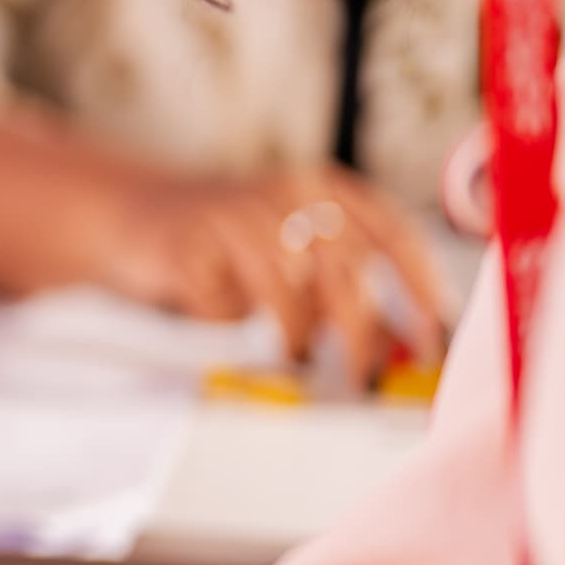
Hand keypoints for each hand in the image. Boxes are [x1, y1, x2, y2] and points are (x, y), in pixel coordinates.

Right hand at [0, 117, 454, 387]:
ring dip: (291, 334)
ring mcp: (230, 212)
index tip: (432, 337)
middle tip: (359, 377)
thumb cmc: (228, 245)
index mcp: (321, 186)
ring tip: (287, 353)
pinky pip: (223, 302)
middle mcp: (282, 190)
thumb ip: (342, 287)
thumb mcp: (291, 252)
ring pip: (285, 290)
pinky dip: (226, 320)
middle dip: (357, 334)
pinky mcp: (185, 241)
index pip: (390, 232)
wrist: (132, 213)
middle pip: (341, 269)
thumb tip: (400, 346)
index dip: (418, 286)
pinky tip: (217, 311)